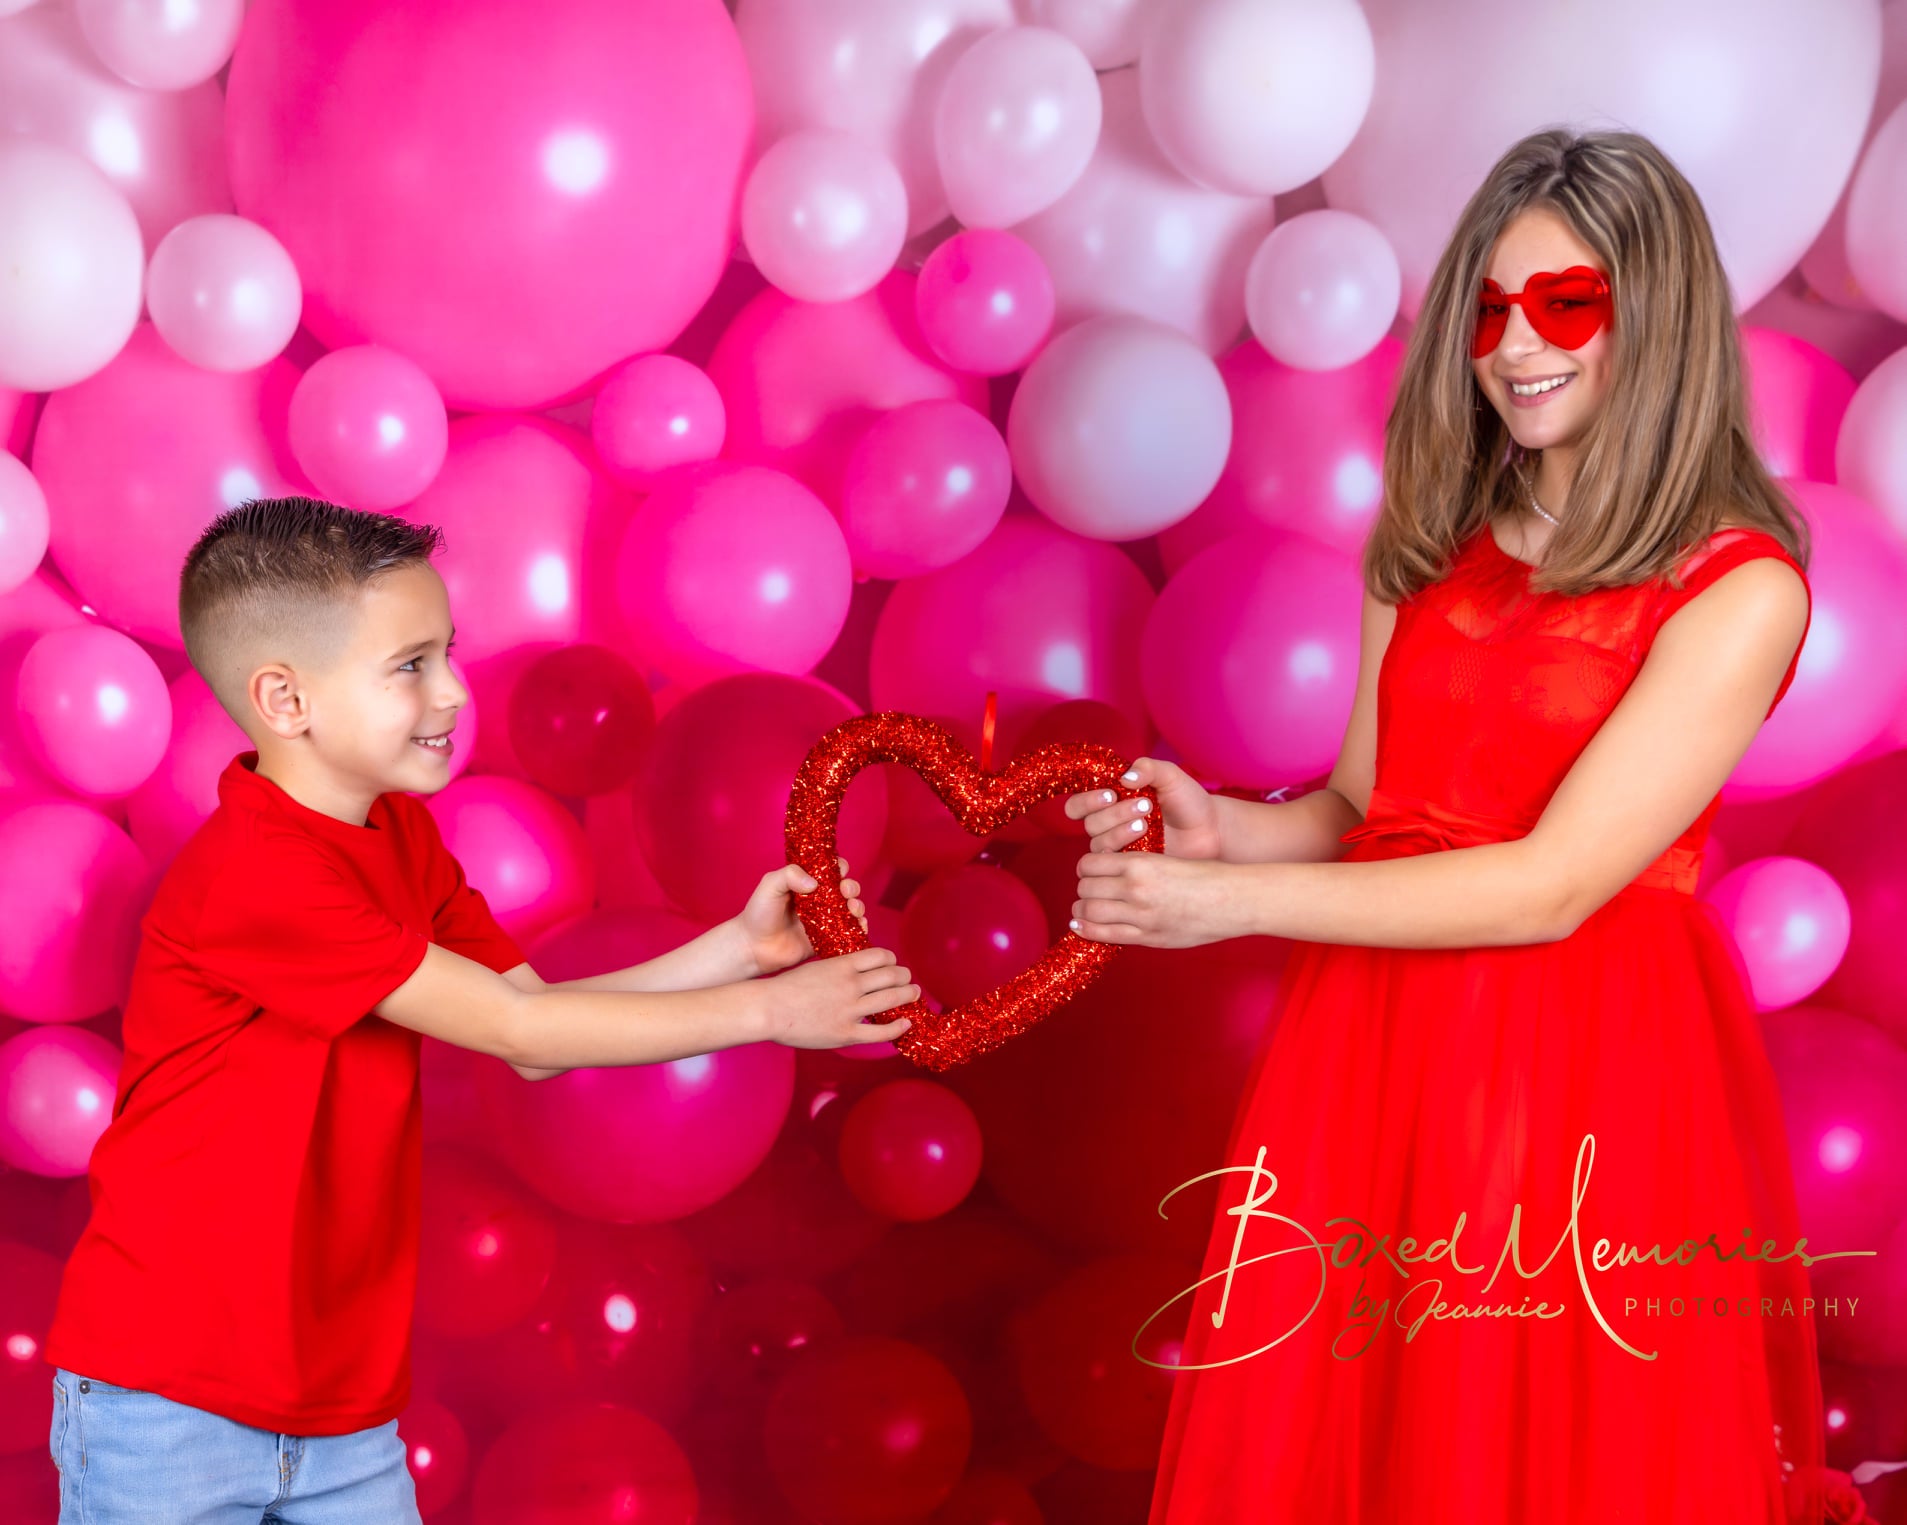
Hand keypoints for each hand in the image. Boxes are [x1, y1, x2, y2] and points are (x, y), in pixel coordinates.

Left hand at [739, 856, 869, 975]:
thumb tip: (814, 882)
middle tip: (845, 891)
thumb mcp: (769, 886)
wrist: (753, 947)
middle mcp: (820, 900)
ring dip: (858, 906)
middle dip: (852, 887)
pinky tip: (858, 925)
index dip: (839, 867)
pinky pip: (849, 932)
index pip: (830, 869)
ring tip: (852, 909)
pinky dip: (859, 928)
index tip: (839, 871)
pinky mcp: (827, 939)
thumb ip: (789, 875)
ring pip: (852, 909)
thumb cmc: (758, 913)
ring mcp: (825, 920)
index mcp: (807, 882)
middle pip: (846, 888)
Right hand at [761, 945, 919, 1049]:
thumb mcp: (817, 967)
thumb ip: (838, 968)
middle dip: (904, 977)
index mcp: (842, 965)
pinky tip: (906, 1023)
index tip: (894, 964)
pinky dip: (898, 1027)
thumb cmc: (787, 988)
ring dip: (908, 995)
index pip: (880, 956)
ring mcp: (850, 1010)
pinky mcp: (846, 1034)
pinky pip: (881, 1032)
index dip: (892, 960)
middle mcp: (851, 985)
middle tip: (908, 980)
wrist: (768, 1009)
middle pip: (891, 976)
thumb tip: (856, 969)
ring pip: (892, 999)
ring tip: (914, 994)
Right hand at [1064, 756, 1222, 859]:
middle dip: (1113, 813)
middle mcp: (1109, 823)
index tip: (1112, 793)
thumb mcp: (1170, 776)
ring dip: (1118, 830)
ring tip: (1146, 822)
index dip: (1086, 800)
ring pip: (1098, 843)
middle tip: (1144, 805)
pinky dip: (1125, 847)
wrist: (1210, 828)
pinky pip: (1113, 861)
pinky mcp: (1130, 864)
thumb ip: (1148, 768)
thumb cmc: (1187, 800)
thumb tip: (1125, 777)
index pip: (1078, 804)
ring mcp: (1119, 846)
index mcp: (1111, 800)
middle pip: (1089, 823)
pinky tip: (1146, 836)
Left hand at [1069, 850, 1246, 947]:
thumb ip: (1136, 867)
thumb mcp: (1166, 860)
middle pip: (1085, 887)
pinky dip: (1087, 929)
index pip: (1090, 863)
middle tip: (1090, 891)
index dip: (1087, 868)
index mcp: (1140, 863)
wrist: (1233, 900)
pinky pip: (1104, 934)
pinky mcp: (1148, 936)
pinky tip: (1081, 926)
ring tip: (1085, 909)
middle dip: (1084, 889)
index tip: (1092, 871)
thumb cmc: (1205, 877)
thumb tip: (1107, 870)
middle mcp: (1135, 888)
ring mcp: (1140, 915)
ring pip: (1089, 910)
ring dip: (1082, 909)